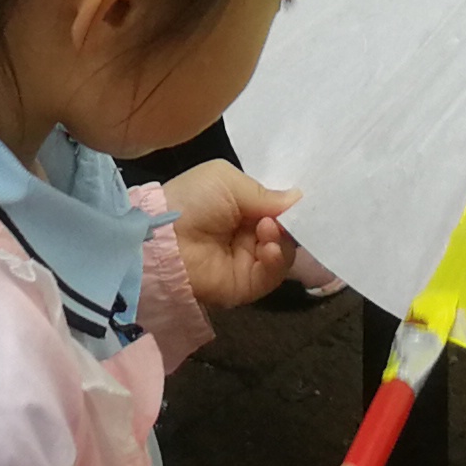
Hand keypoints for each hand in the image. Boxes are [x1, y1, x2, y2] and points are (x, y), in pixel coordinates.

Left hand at [161, 163, 302, 314]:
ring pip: (283, 252)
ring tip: (266, 229)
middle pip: (285, 231)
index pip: (278, 208)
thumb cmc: (193, 200)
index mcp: (243, 207)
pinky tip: (267, 248)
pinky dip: (276, 261)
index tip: (300, 202)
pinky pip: (272, 275)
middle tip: (275, 217)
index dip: (290, 207)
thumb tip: (298, 199)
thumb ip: (264, 193)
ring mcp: (249, 260)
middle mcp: (249, 233)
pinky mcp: (247, 284)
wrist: (165, 239)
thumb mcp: (226, 181)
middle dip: (287, 223)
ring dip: (281, 240)